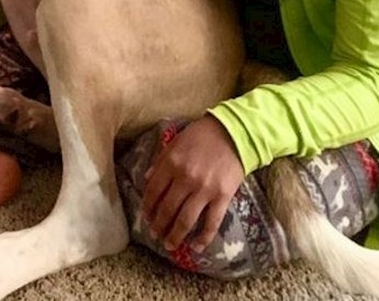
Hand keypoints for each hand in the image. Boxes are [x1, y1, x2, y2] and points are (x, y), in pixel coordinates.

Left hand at [142, 115, 244, 253]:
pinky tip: (196, 247)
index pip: (153, 191)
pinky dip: (203, 238)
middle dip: (159, 225)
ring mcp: (204, 189)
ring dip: (175, 236)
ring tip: (169, 244)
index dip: (148, 207)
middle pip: (167, 209)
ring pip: (185, 220)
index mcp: (171, 163)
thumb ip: (160, 161)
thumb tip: (146, 179)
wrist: (233, 133)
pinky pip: (211, 222)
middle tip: (155, 234)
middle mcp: (185, 178)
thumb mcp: (175, 142)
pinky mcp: (222, 196)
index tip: (146, 217)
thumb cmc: (201, 135)